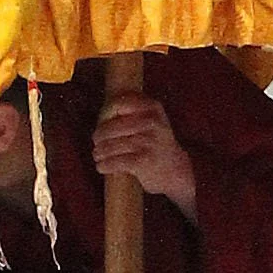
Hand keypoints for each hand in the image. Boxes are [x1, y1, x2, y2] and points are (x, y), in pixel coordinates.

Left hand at [92, 94, 197, 222]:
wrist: (176, 169)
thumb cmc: (155, 141)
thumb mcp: (152, 118)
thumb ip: (131, 110)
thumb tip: (101, 114)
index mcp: (152, 107)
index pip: (119, 103)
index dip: (106, 112)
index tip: (102, 120)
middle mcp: (152, 122)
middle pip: (113, 126)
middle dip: (100, 136)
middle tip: (96, 141)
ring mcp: (149, 142)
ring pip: (112, 145)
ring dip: (100, 152)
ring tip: (97, 154)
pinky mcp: (144, 161)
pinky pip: (117, 161)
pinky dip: (105, 165)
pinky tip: (101, 166)